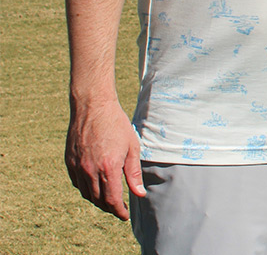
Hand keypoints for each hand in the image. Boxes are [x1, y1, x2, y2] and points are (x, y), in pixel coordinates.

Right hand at [66, 97, 144, 219]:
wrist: (93, 107)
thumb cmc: (116, 125)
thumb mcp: (132, 147)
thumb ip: (134, 173)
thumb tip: (139, 193)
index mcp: (108, 168)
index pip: (112, 200)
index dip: (119, 211)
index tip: (125, 215)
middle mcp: (90, 170)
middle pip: (98, 200)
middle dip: (109, 207)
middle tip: (118, 208)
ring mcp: (78, 166)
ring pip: (86, 193)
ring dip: (97, 200)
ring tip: (108, 199)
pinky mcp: (70, 161)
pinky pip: (77, 183)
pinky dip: (86, 189)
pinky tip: (94, 186)